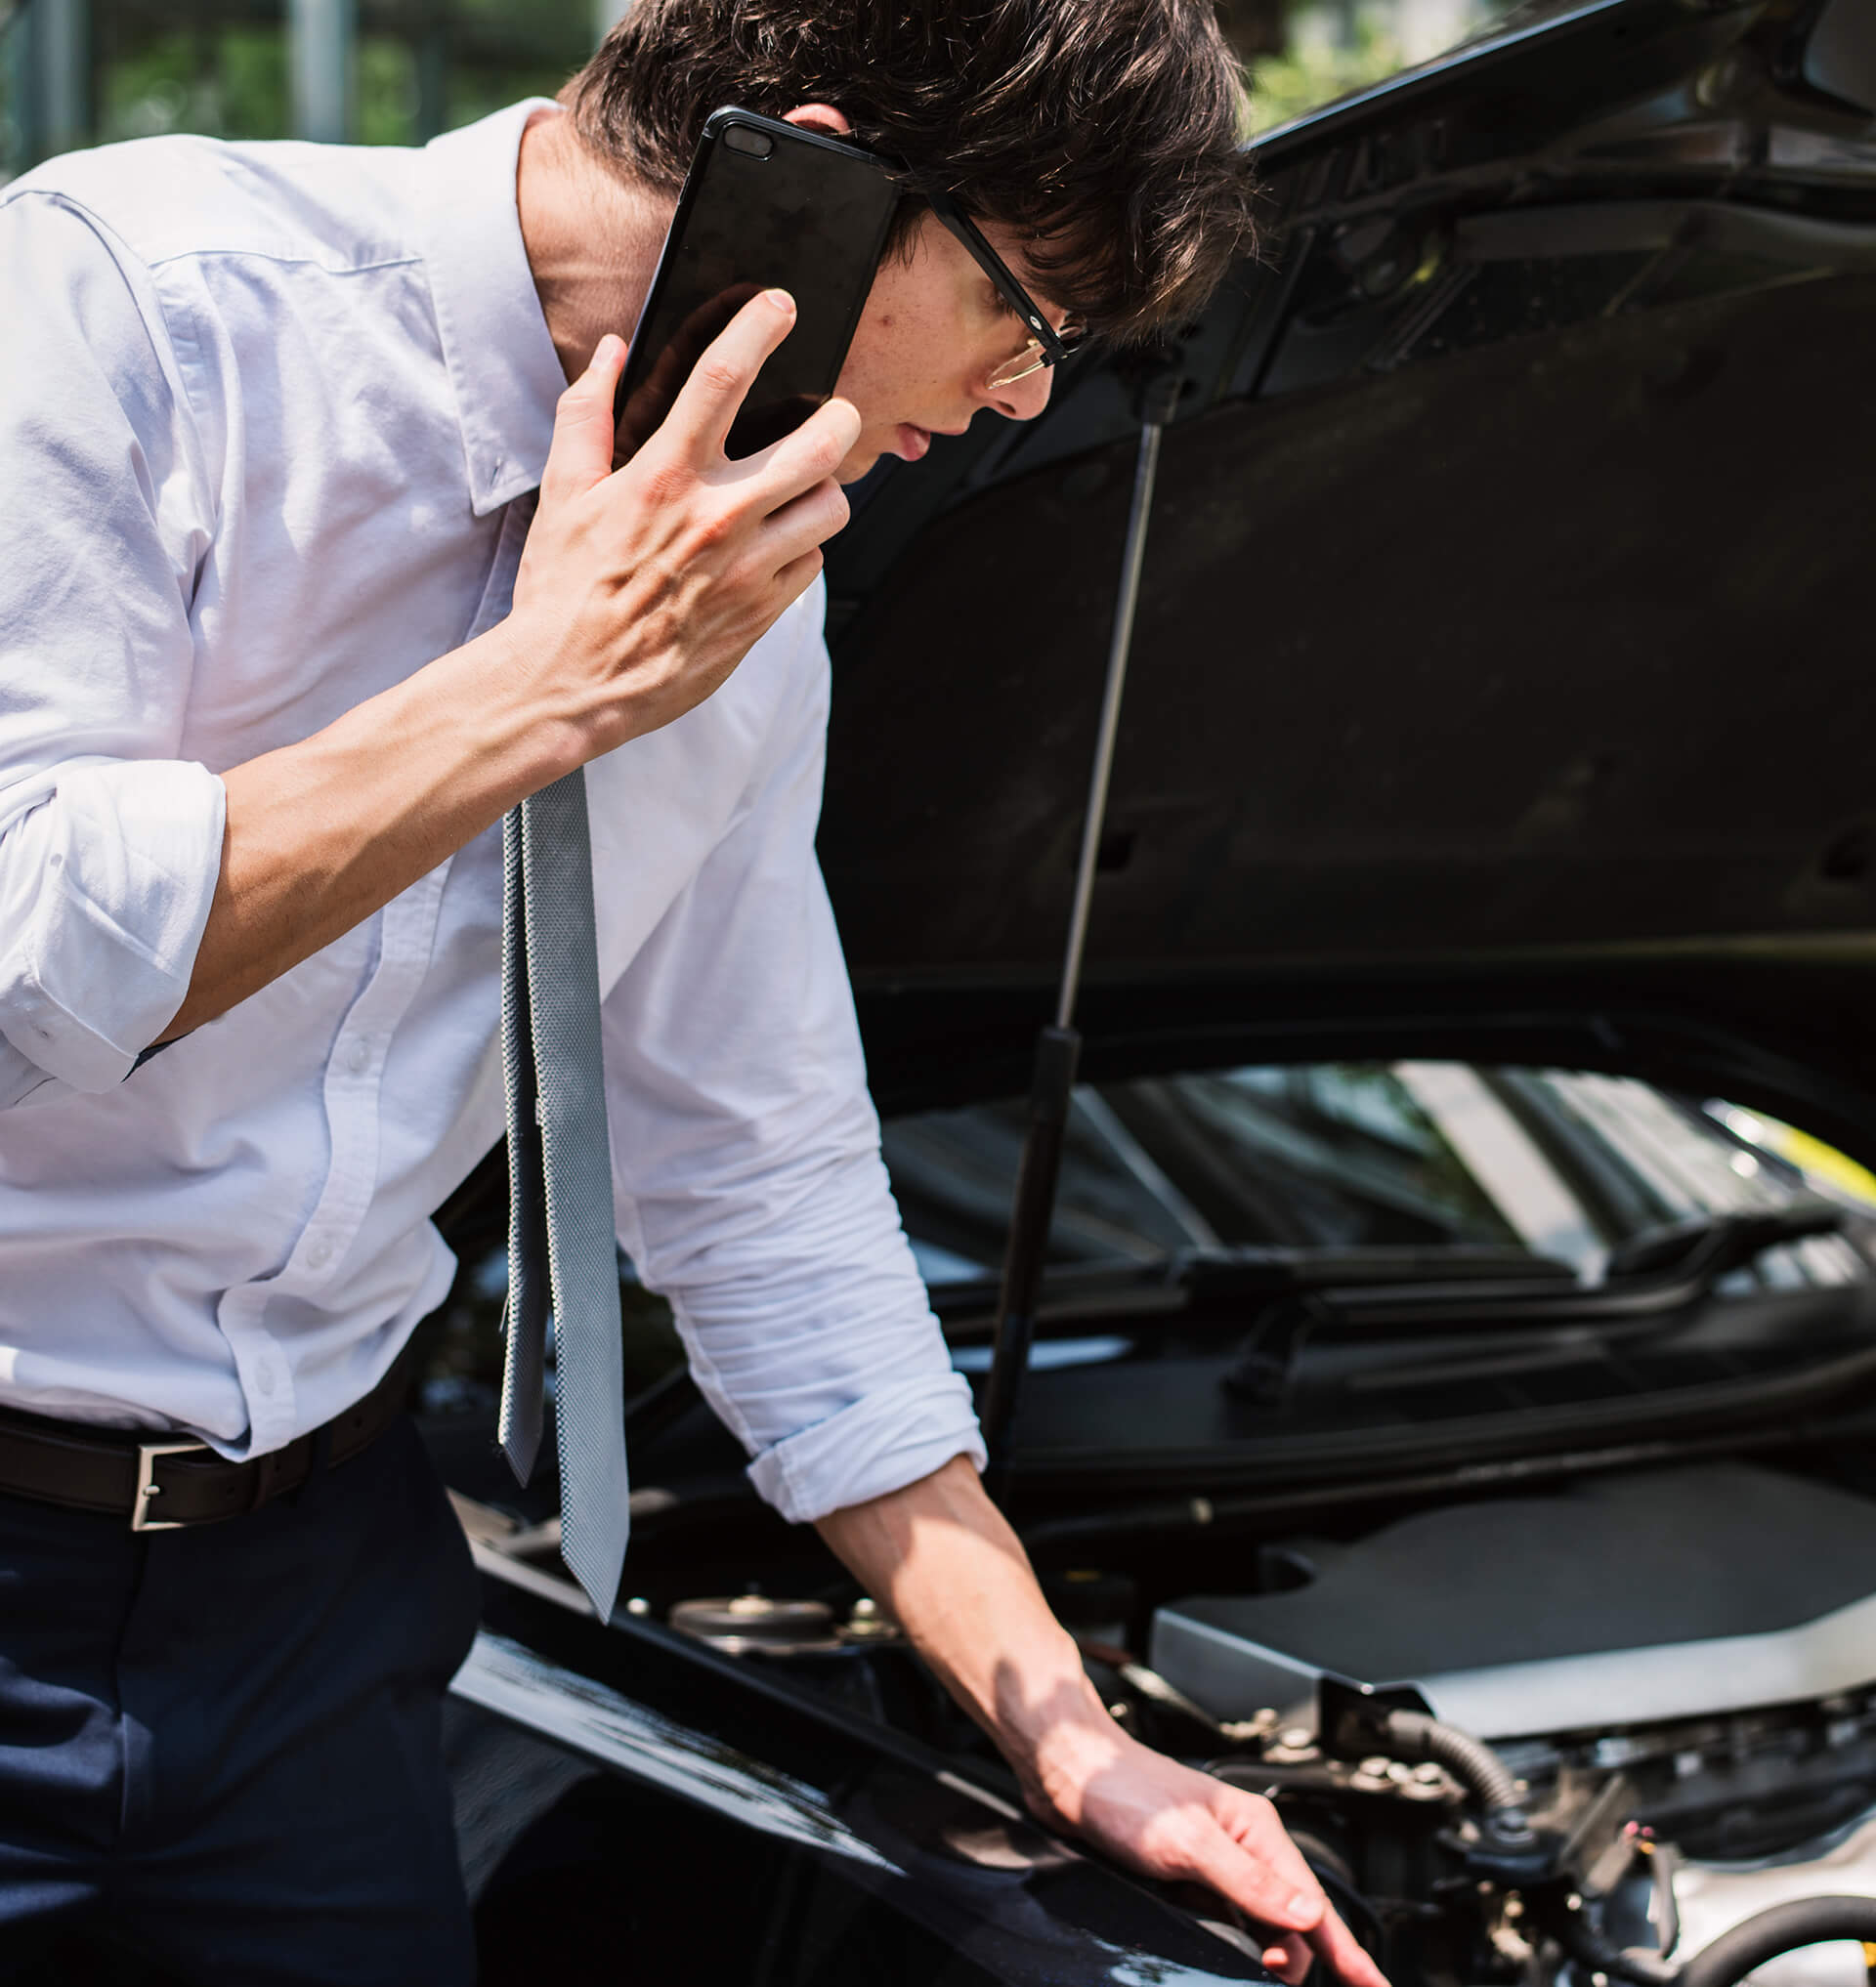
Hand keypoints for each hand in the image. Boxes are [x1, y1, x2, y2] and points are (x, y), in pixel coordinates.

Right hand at [504, 290, 857, 760]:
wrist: (571, 682)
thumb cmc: (562, 588)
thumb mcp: (563, 492)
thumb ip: (586, 413)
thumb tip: (608, 352)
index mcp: (664, 476)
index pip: (723, 377)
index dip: (758, 327)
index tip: (780, 306)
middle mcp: (717, 518)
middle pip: (819, 444)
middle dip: (840, 416)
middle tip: (834, 412)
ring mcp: (747, 569)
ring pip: (831, 509)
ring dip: (825, 490)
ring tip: (802, 488)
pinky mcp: (762, 615)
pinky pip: (813, 565)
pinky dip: (803, 548)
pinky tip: (775, 547)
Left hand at [1028, 1719, 1388, 1986]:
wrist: (1067, 1773)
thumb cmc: (1123, 1789)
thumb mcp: (1189, 1843)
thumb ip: (1249, 1882)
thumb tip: (1305, 1915)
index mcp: (1256, 1830)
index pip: (1313, 1903)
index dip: (1346, 1951)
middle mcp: (1241, 1845)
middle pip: (1290, 1921)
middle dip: (1294, 1959)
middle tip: (1275, 1984)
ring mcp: (1213, 1862)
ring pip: (1256, 1924)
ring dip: (1261, 1951)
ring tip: (1262, 1974)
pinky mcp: (1185, 1876)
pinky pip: (1221, 1920)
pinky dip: (1228, 1942)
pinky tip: (1226, 1953)